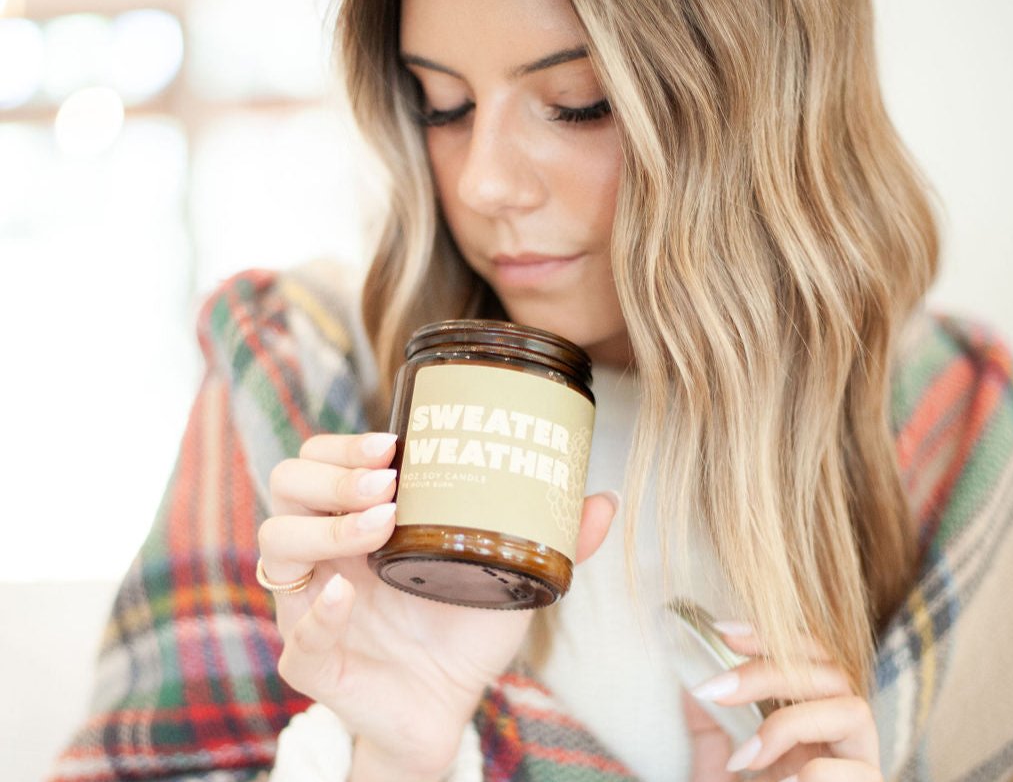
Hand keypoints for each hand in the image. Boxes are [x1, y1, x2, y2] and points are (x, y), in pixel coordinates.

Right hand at [257, 431, 617, 781]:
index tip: (391, 440)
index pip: (321, 458)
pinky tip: (349, 593)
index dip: (344, 444)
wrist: (447, 706)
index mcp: (359, 516)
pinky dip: (320, 610)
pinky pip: (296, 634)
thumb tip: (604, 499)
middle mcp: (327, 550)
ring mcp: (312, 603)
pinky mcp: (314, 661)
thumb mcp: (508, 571)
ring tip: (382, 520)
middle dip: (333, 472)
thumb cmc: (464, 627)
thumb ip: (552, 536)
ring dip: (325, 525)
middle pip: (287, 483)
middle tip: (388, 479)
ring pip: (275, 543)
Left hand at [684, 625, 880, 780]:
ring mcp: (861, 768)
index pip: (807, 654)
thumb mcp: (717, 767)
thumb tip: (689, 670)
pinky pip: (858, 772)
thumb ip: (709, 722)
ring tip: (746, 758)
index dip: (770, 634)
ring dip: (788, 723)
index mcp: (811, 718)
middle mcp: (842, 738)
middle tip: (715, 689)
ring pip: (851, 707)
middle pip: (827, 670)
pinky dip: (812, 774)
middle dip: (767, 670)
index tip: (722, 631)